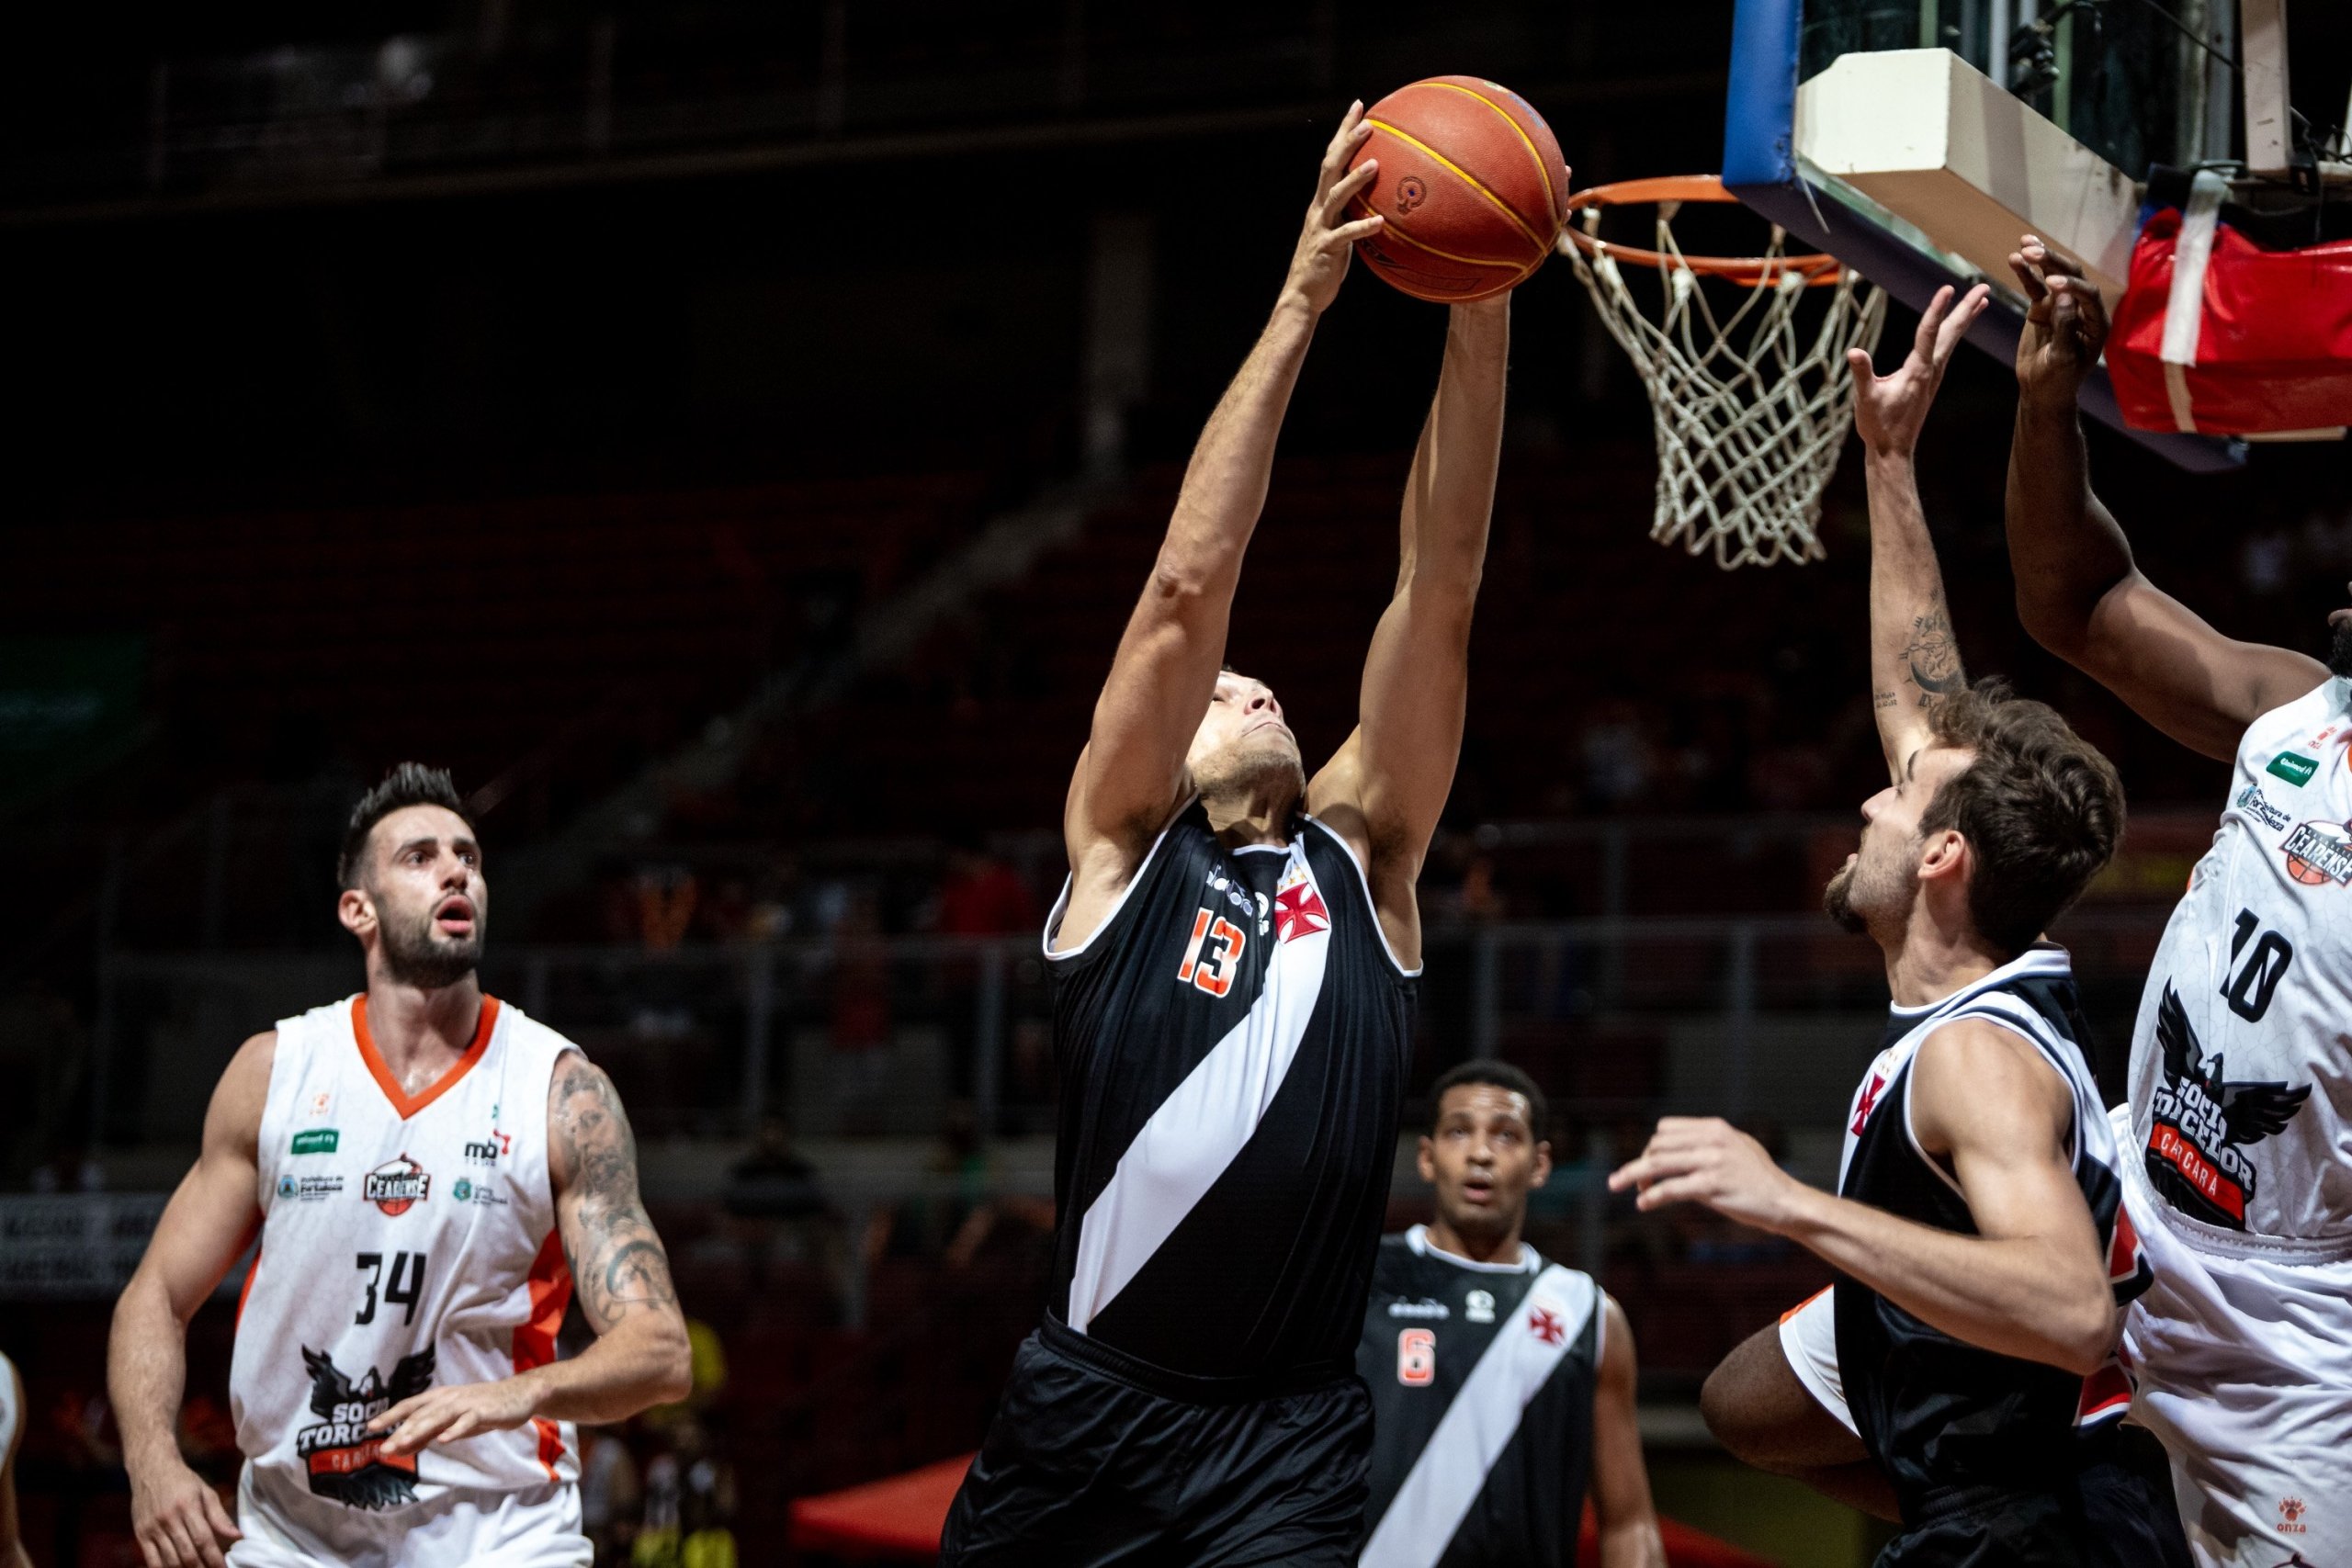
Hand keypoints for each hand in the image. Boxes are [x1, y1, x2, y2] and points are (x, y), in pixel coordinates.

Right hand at [130, 1454, 240, 1567]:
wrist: (151, 1468)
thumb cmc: (183, 1480)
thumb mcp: (205, 1492)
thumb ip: (220, 1516)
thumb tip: (237, 1536)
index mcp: (188, 1507)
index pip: (203, 1539)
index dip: (214, 1558)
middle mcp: (169, 1519)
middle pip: (187, 1553)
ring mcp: (153, 1528)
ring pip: (169, 1560)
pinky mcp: (140, 1534)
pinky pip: (151, 1559)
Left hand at [370, 1375, 540, 1457]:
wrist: (519, 1396)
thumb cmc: (482, 1410)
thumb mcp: (452, 1423)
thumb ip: (429, 1434)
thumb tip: (402, 1447)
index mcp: (440, 1398)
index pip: (410, 1406)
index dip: (390, 1416)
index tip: (370, 1427)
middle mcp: (449, 1397)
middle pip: (421, 1414)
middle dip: (401, 1431)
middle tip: (384, 1448)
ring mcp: (466, 1403)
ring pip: (439, 1416)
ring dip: (420, 1430)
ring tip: (404, 1443)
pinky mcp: (484, 1410)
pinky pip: (467, 1421)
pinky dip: (455, 1430)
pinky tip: (444, 1440)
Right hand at [1280, 101, 1384, 317]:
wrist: (1303, 295)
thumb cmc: (1327, 266)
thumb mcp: (1342, 233)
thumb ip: (1356, 214)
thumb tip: (1386, 203)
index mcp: (1322, 202)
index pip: (1332, 158)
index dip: (1343, 132)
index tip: (1359, 107)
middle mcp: (1318, 208)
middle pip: (1331, 167)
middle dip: (1347, 143)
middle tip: (1367, 122)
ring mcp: (1321, 227)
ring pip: (1335, 196)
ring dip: (1354, 179)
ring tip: (1375, 164)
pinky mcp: (1326, 249)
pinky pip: (1345, 235)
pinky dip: (1362, 227)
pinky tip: (1381, 222)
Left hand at [1607, 1117, 1809, 1233]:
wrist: (1784, 1201)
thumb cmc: (1759, 1178)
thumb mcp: (1736, 1147)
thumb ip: (1708, 1142)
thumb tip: (1675, 1147)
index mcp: (1714, 1127)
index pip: (1666, 1129)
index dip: (1651, 1147)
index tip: (1646, 1165)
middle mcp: (1711, 1140)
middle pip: (1657, 1145)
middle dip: (1640, 1163)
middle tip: (1635, 1183)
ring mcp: (1711, 1162)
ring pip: (1658, 1164)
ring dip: (1634, 1176)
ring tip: (1618, 1186)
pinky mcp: (1712, 1186)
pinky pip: (1671, 1189)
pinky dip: (1652, 1197)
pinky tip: (1643, 1204)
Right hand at [1849, 283, 1989, 456]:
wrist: (1893, 450)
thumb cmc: (1878, 425)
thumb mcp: (1866, 399)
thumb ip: (1863, 374)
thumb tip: (1854, 352)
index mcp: (1917, 371)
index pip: (1928, 333)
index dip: (1936, 310)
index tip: (1947, 289)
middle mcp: (1930, 370)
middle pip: (1951, 333)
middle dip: (1966, 309)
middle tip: (1983, 287)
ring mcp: (1933, 375)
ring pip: (1952, 340)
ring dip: (1965, 319)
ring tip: (1980, 300)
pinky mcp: (1930, 380)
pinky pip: (1946, 350)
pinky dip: (1954, 334)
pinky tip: (1955, 329)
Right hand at [2008, 236, 2107, 403]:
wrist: (2041, 391)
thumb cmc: (2058, 380)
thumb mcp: (2062, 359)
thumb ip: (2065, 327)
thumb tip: (2063, 296)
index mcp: (2096, 322)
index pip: (2088, 295)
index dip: (2072, 286)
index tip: (2051, 284)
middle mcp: (2082, 308)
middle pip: (2072, 277)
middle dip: (2053, 262)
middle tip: (2033, 251)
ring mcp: (2062, 305)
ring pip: (2053, 276)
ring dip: (2040, 259)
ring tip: (2024, 245)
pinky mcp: (2043, 307)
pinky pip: (2034, 286)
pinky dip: (2026, 272)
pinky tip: (2015, 258)